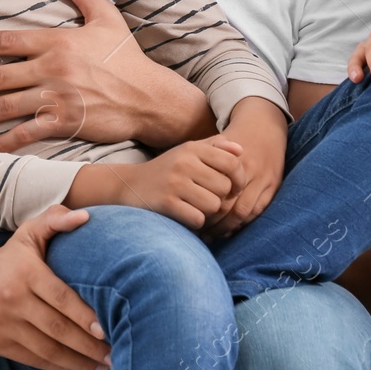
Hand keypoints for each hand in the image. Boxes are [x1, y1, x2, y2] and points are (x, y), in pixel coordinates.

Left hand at [0, 0, 210, 149]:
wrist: (150, 96)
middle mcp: (52, 69)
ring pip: (5, 107)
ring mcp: (57, 98)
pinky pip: (25, 134)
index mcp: (57, 41)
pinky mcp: (64, 123)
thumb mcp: (106, 17)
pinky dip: (1, 143)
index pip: (6, 41)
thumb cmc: (127, 56)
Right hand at [0, 205, 110, 369]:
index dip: (84, 316)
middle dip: (88, 345)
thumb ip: (55, 221)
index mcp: (25, 273)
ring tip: (101, 367)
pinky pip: (32, 359)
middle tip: (113, 354)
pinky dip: (57, 367)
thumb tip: (85, 217)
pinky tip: (76, 369)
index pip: (61, 298)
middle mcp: (12, 300)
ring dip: (76, 362)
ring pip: (46, 349)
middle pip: (57, 328)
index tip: (107, 329)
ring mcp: (2, 325)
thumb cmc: (7, 257)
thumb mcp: (27, 233)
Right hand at [114, 137, 243, 229]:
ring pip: (214, 205)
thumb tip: (241, 150)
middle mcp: (184, 162)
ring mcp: (174, 183)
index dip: (239, 180)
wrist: (129, 186)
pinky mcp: (166, 203)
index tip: (232, 188)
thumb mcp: (188, 152)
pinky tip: (185, 215)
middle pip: (225, 188)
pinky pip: (198, 219)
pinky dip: (195, 222)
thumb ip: (215, 147)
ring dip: (208, 212)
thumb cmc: (167, 170)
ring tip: (196, 207)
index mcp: (193, 148)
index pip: (232, 163)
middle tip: (207, 199)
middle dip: (220, 198)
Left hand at [203, 100, 287, 238]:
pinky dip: (243, 223)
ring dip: (228, 227)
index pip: (214, 194)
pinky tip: (231, 229)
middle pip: (227, 206)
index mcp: (231, 161)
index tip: (190, 217)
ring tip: (213, 234)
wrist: (264, 125)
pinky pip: (257, 211)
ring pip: (243, 213)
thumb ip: (202, 161)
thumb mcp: (216, 144)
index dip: (202, 209)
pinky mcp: (274, 185)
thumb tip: (181, 189)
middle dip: (213, 222)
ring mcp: (263, 179)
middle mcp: (248, 170)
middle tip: (199, 231)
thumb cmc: (234, 138)